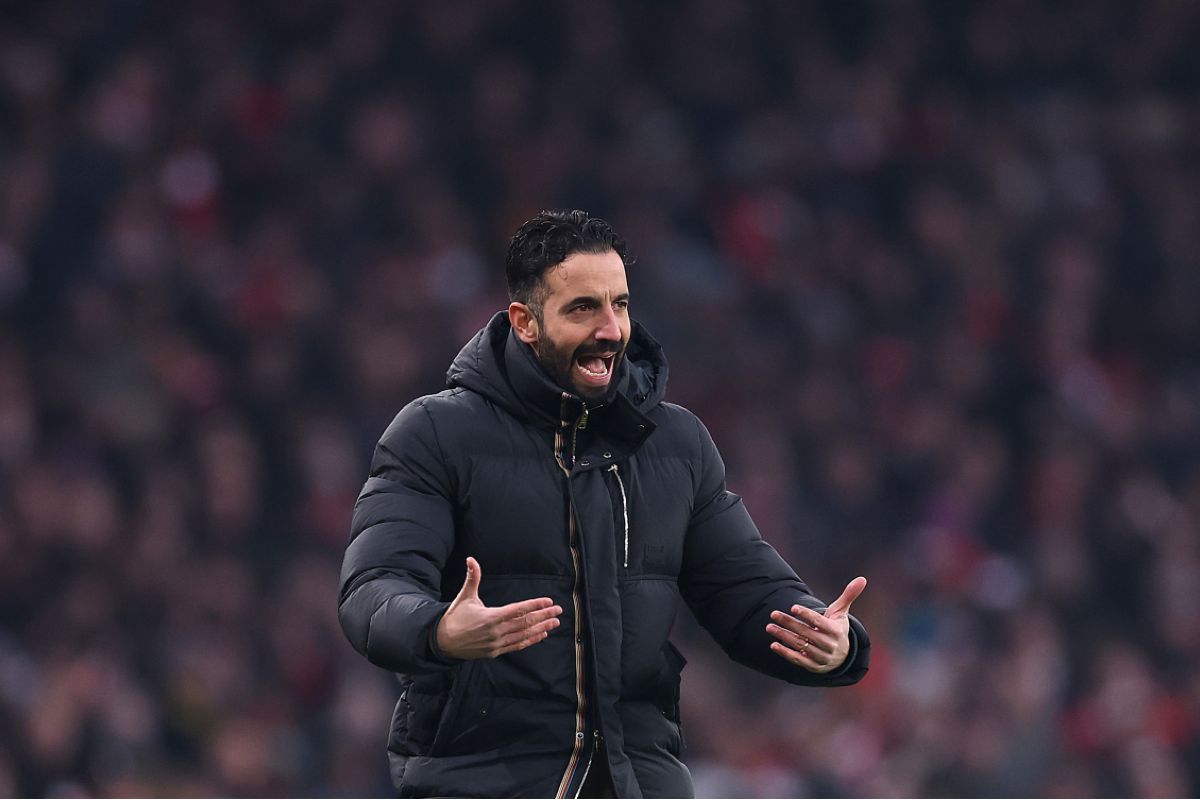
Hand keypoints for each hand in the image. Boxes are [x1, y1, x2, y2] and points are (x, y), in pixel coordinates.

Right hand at [436, 557, 562, 659]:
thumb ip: (472, 578)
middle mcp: (496, 631)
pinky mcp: (495, 652)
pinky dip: (530, 640)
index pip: (518, 610)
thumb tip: (471, 559)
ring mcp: (496, 643)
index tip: (548, 601)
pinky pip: (517, 645)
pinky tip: (541, 635)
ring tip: (554, 623)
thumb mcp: (464, 596)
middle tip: (558, 611)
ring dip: (541, 629)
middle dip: (543, 616)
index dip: (535, 605)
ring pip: (523, 635)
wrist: (443, 641)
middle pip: (525, 623)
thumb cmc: (455, 616)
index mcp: (490, 617)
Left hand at [766, 576, 865, 673]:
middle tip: (773, 614)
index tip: (793, 607)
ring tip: (769, 627)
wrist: (842, 656)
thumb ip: (848, 596)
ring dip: (783, 636)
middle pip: (806, 633)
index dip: (806, 614)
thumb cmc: (837, 628)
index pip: (819, 622)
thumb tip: (862, 579)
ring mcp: (821, 657)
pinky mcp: (813, 666)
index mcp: (836, 631)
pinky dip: (785, 653)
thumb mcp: (842, 613)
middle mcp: (829, 645)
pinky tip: (773, 645)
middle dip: (788, 623)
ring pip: (800, 645)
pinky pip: (798, 660)